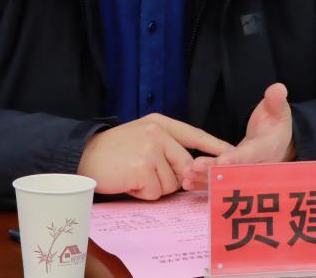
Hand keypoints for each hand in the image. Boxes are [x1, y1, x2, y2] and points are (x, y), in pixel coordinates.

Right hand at [77, 113, 233, 199]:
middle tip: (146, 174)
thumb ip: (166, 145)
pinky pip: (157, 192)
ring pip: (172, 182)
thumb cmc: (113, 150)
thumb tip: (191, 169)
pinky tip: (129, 182)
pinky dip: (144, 193)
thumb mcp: (141, 135)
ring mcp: (150, 149)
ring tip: (134, 175)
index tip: (232, 155)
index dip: (215, 146)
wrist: (82, 155)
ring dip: (155, 187)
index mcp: (159, 122)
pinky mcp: (142, 167)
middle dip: (172, 178)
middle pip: (186, 165)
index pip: (194, 134)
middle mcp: (157, 132)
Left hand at [181, 83, 295, 190]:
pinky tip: (187, 183)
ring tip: (186, 177)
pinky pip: (220, 182)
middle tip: (193, 168)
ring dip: (205, 180)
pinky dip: (204, 183)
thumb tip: (279, 89)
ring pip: (225, 180)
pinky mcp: (235, 176)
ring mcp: (245, 174)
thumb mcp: (278, 110)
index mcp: (267, 149)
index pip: (251, 155)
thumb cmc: (275, 123)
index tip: (220, 161)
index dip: (236, 159)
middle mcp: (257, 166)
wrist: (276, 142)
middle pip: (234, 172)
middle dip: (215, 173)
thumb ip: (276, 100)